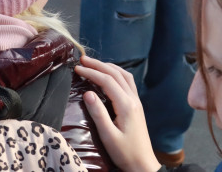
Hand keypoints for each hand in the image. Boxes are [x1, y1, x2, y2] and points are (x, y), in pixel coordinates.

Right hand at [74, 56, 160, 171]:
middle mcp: (133, 99)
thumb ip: (98, 113)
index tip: (77, 68)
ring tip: (94, 64)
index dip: (92, 72)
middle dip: (99, 65)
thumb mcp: (108, 136)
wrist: (143, 164)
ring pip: (124, 76)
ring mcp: (137, 102)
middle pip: (116, 74)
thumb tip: (88, 92)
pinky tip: (109, 75)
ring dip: (109, 67)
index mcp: (126, 105)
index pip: (107, 81)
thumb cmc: (125, 153)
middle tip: (82, 59)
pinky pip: (128, 82)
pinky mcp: (137, 106)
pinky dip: (116, 73)